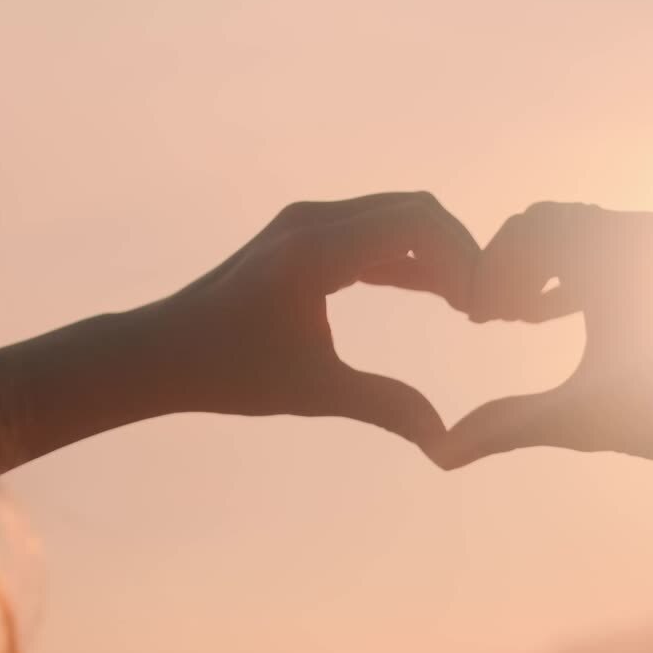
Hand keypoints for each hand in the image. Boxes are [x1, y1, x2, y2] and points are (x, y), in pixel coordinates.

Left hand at [156, 192, 478, 455]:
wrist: (164, 353)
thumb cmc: (231, 373)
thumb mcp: (315, 392)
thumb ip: (385, 407)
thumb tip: (444, 441)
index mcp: (318, 249)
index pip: (418, 224)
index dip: (465, 259)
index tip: (485, 310)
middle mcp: (314, 221)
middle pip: (415, 211)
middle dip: (459, 254)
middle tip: (487, 307)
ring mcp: (306, 224)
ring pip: (394, 220)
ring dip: (434, 256)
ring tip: (468, 306)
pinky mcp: (301, 238)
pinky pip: (370, 235)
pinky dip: (405, 259)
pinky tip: (434, 295)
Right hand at [438, 202, 652, 467]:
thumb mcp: (578, 419)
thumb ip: (505, 427)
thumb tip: (440, 454)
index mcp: (606, 256)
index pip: (523, 234)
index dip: (489, 273)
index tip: (475, 320)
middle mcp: (637, 236)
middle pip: (549, 224)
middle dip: (513, 266)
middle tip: (492, 318)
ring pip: (582, 233)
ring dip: (544, 268)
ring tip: (522, 320)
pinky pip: (613, 245)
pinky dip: (580, 270)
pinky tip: (562, 316)